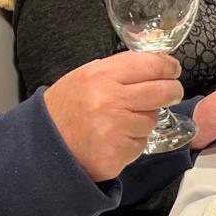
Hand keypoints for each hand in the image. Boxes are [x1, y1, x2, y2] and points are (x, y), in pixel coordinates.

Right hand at [43, 51, 182, 181]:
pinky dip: (134, 141)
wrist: (43, 147)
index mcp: (101, 75)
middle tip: (171, 92)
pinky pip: (142, 142)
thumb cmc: (66, 109)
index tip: (173, 69)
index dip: (167, 66)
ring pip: (152, 118)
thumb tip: (155, 63)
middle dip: (172, 91)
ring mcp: (115, 127)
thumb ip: (118, 69)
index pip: (150, 64)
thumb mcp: (85, 77)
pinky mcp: (118, 152)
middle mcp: (110, 99)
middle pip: (162, 91)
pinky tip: (115, 139)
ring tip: (121, 121)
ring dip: (145, 120)